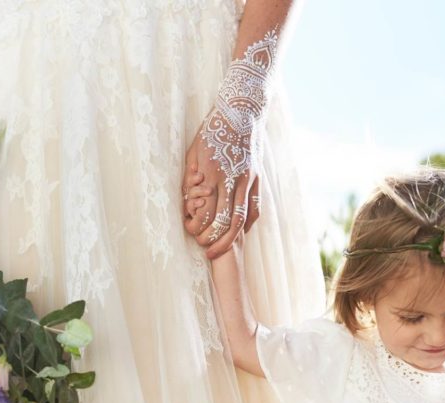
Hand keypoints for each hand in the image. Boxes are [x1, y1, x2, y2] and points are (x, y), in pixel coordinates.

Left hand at [181, 130, 260, 258]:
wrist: (241, 111)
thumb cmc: (213, 130)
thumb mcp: (194, 151)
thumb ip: (191, 176)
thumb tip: (187, 199)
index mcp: (213, 171)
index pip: (207, 210)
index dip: (199, 227)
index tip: (191, 233)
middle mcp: (232, 178)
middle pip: (225, 220)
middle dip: (214, 239)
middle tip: (205, 250)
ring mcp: (247, 179)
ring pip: (241, 218)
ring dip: (230, 238)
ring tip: (220, 249)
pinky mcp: (256, 178)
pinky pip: (254, 208)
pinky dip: (246, 225)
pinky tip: (239, 233)